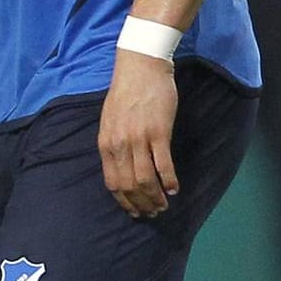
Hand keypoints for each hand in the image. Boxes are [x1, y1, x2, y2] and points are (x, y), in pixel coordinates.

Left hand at [98, 50, 179, 217]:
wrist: (140, 67)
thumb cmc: (125, 92)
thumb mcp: (110, 120)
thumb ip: (114, 144)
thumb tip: (120, 167)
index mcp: (106, 143)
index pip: (112, 182)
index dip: (124, 201)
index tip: (134, 211)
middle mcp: (119, 144)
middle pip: (129, 185)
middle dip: (141, 204)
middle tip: (153, 213)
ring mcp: (138, 139)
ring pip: (146, 180)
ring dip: (156, 197)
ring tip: (164, 204)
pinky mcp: (159, 132)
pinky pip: (164, 165)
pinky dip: (170, 181)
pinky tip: (175, 188)